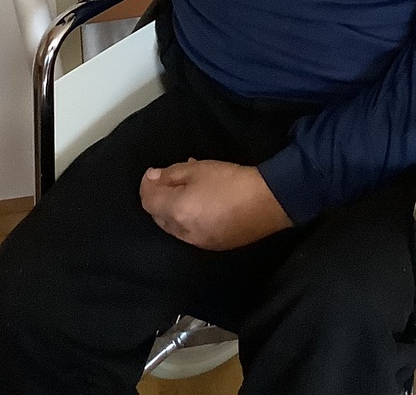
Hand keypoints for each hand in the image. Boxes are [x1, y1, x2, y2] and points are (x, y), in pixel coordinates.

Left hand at [140, 159, 292, 250]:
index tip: (153, 173)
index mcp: (177, 212)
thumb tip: (152, 178)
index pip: (148, 201)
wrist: (268, 202)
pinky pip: (191, 233)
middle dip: (158, 199)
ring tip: (186, 191)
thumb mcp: (198, 169)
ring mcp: (199, 243)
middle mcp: (183, 233)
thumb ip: (171, 174)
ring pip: (174, 228)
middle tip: (168, 181)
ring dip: (173, 211)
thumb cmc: (231, 181)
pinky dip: (188, 220)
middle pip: (158, 217)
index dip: (147, 185)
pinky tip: (201, 206)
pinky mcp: (214, 246)